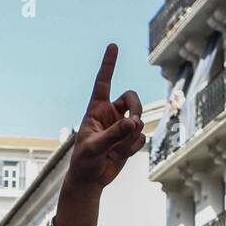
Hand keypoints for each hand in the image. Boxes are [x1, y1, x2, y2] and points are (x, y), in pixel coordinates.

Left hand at [68, 45, 144, 191]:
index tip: (113, 45)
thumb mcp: (94, 147)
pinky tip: (119, 156)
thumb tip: (136, 122)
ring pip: (139, 120)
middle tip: (135, 124)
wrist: (90, 179)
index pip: (103, 83)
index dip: (108, 65)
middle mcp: (111, 114)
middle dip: (138, 109)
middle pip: (133, 98)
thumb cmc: (84, 161)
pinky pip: (141, 137)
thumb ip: (114, 133)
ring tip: (114, 151)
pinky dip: (132, 148)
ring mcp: (122, 125)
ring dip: (130, 137)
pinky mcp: (130, 138)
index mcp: (96, 110)